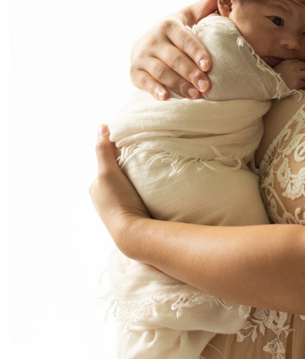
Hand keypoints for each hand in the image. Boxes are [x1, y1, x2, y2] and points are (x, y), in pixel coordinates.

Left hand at [90, 125, 149, 251]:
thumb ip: (104, 150)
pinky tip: (154, 189)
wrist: (132, 232)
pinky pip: (137, 197)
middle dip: (128, 168)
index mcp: (96, 188)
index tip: (134, 145)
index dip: (118, 154)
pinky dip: (143, 191)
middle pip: (118, 176)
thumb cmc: (118, 201)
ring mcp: (117, 208)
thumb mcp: (107, 171)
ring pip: (128, 186)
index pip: (107, 164)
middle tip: (147, 157)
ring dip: (138, 180)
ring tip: (153, 172)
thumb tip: (102, 126)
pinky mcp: (132, 215)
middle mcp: (103, 199)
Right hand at [130, 0, 218, 99]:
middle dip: (191, 73)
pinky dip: (154, 90)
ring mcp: (142, 56)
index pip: (185, 40)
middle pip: (174, 59)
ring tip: (195, 95)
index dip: (197, 52)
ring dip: (178, 84)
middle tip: (207, 86)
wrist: (147, 42)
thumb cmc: (176, 31)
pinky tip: (165, 97)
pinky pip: (144, 82)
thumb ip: (205, 6)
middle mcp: (153, 39)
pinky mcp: (134, 71)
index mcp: (169, 25)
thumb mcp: (189, 16)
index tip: (209, 65)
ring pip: (161, 72)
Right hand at [274, 59, 304, 89]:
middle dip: (304, 72)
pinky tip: (295, 87)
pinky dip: (301, 86)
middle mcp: (294, 67)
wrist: (268, 85)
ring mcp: (296, 75)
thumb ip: (289, 64)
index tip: (296, 72)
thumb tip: (298, 64)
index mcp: (289, 61)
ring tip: (298, 81)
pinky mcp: (297, 83)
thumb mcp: (281, 65)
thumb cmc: (273, 77)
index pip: (301, 62)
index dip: (299, 68)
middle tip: (299, 77)